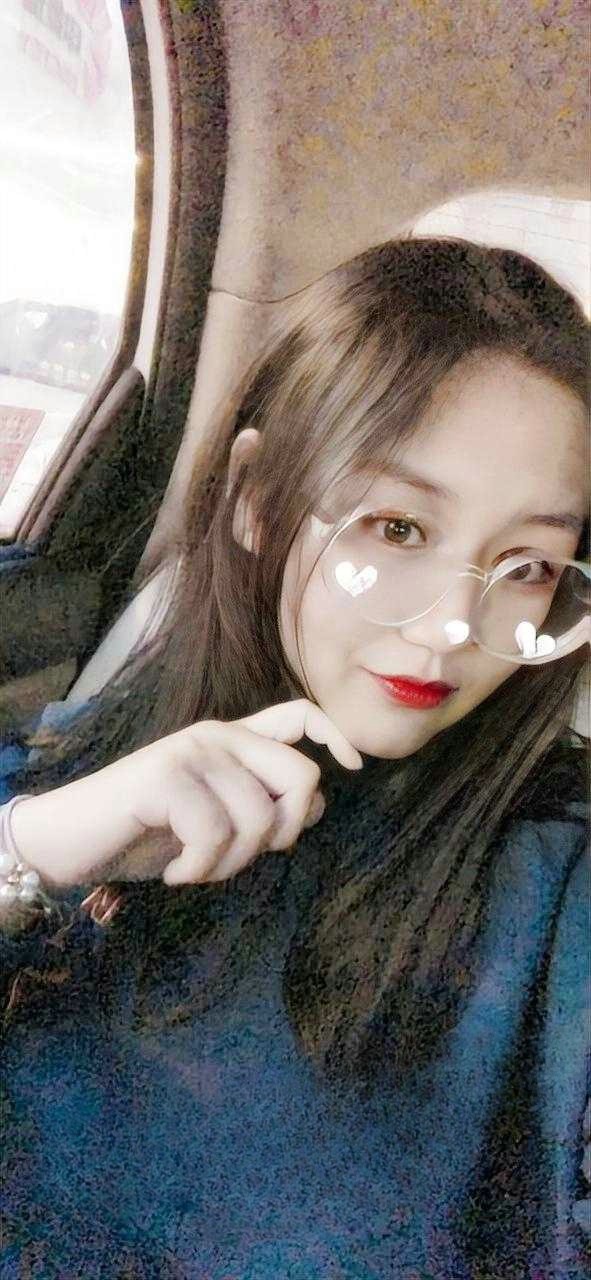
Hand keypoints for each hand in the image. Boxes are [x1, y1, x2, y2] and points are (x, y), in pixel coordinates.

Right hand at [11, 699, 362, 891]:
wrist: (70, 841)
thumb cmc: (145, 833)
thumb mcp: (215, 824)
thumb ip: (261, 807)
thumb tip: (315, 806)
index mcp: (234, 741)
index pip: (300, 716)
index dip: (335, 736)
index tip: (353, 767)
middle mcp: (218, 736)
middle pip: (299, 776)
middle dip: (282, 832)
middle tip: (239, 856)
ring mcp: (191, 752)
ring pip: (258, 817)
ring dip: (230, 864)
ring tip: (195, 869)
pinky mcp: (164, 776)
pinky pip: (214, 834)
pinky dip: (198, 869)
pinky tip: (174, 872)